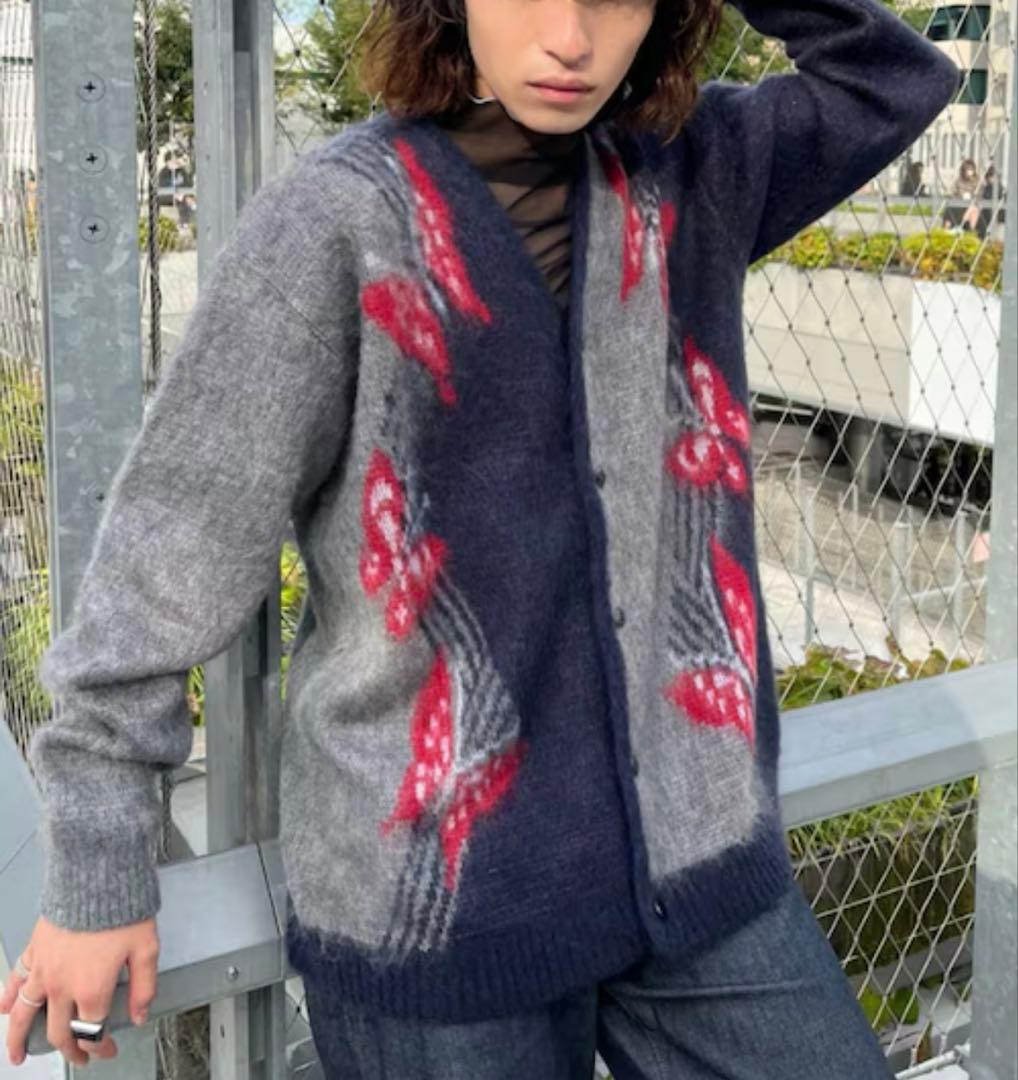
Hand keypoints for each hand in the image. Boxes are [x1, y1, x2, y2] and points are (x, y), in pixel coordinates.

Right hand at [1, 915, 158, 1066]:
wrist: (96, 877)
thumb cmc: (123, 909)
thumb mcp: (146, 948)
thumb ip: (144, 987)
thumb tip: (140, 1016)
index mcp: (92, 990)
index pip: (93, 1033)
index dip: (100, 1048)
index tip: (108, 1050)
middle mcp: (63, 986)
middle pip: (60, 1032)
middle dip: (69, 1051)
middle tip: (77, 1058)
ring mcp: (44, 970)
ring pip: (25, 1015)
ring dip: (19, 1039)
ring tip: (17, 1056)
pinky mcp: (34, 951)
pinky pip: (16, 981)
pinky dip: (7, 998)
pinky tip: (4, 1008)